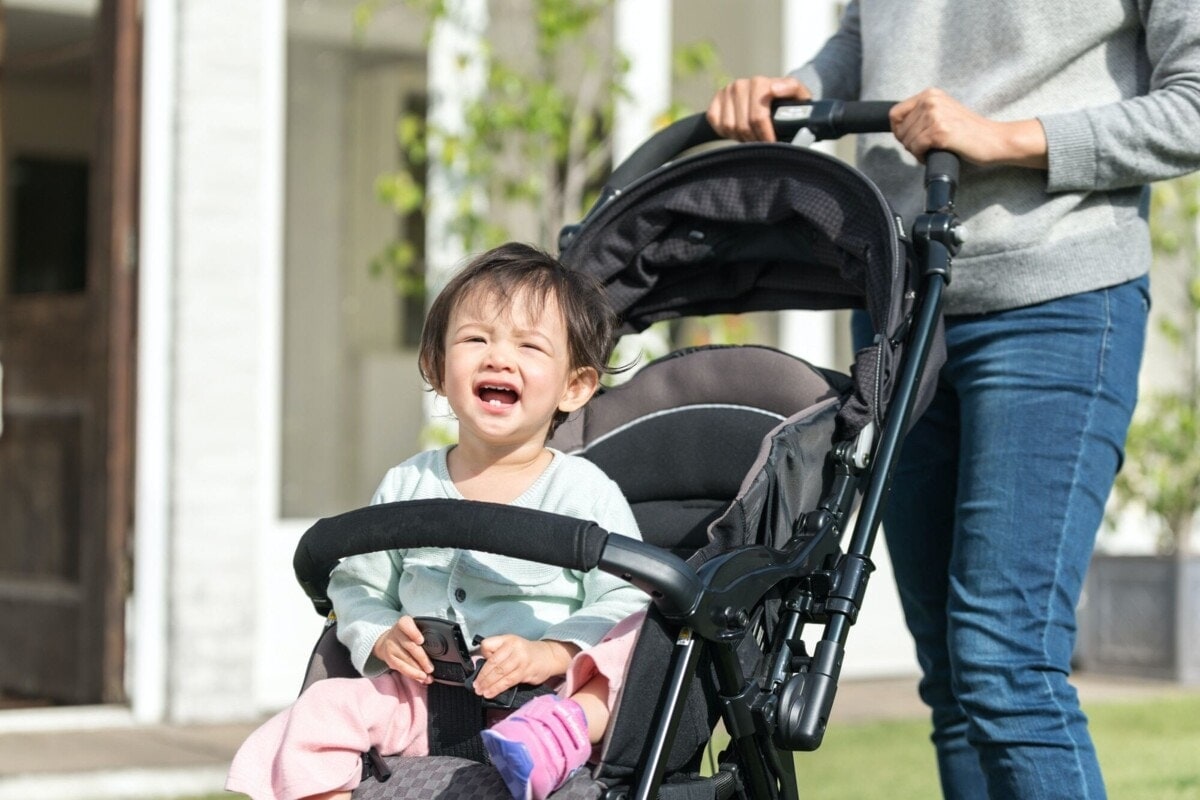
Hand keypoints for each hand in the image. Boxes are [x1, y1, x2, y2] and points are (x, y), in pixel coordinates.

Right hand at [371, 615, 434, 684]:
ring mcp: (391, 646)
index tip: (421, 641)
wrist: (387, 642)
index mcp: (404, 623)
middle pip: (410, 646)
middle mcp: (396, 633)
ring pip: (406, 660)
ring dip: (418, 670)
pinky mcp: (389, 658)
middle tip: (430, 668)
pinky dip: (412, 674)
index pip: (406, 625)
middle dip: (422, 659)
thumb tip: (439, 650)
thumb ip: (425, 634)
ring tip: (427, 676)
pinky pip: (402, 668)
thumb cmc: (407, 635)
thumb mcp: (415, 629)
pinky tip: (420, 677)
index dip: (413, 633)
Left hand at [471, 636, 579, 699]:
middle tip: (476, 685)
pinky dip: (497, 688)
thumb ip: (497, 653)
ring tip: (481, 691)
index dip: (482, 656)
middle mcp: (514, 647)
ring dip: (488, 684)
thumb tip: (481, 668)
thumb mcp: (511, 645)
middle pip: (493, 663)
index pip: (487, 645)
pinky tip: (491, 693)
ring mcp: (521, 659)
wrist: (547, 656)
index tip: (477, 667)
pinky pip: (508, 681)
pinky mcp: (526, 671)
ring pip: (500, 674)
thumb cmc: (526, 653)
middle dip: (482, 676)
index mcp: (507, 640)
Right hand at [707, 76, 811, 142]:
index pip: (757, 118)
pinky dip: (726, 131)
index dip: (765, 136)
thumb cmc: (787, 101)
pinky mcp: (716, 100)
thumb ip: (792, 89)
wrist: (774, 97)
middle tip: (763, 143)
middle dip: (754, 139)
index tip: (772, 144)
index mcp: (759, 83)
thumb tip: (773, 89)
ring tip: (753, 136)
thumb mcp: (799, 94)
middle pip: (742, 126)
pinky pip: (715, 122)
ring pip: (728, 127)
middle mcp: (740, 85)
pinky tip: (739, 130)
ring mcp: (726, 91)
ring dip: (741, 136)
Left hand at [889, 88, 1047, 167]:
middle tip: (925, 147)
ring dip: (916, 151)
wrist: (994, 139)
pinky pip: (916, 148)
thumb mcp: (943, 112)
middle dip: (908, 143)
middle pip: (899, 129)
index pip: (895, 113)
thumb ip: (922, 114)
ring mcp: (935, 116)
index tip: (910, 138)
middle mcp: (931, 101)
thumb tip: (897, 127)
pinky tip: (933, 155)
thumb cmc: (968, 131)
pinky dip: (921, 157)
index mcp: (930, 94)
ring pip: (907, 141)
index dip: (898, 130)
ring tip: (932, 150)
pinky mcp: (940, 132)